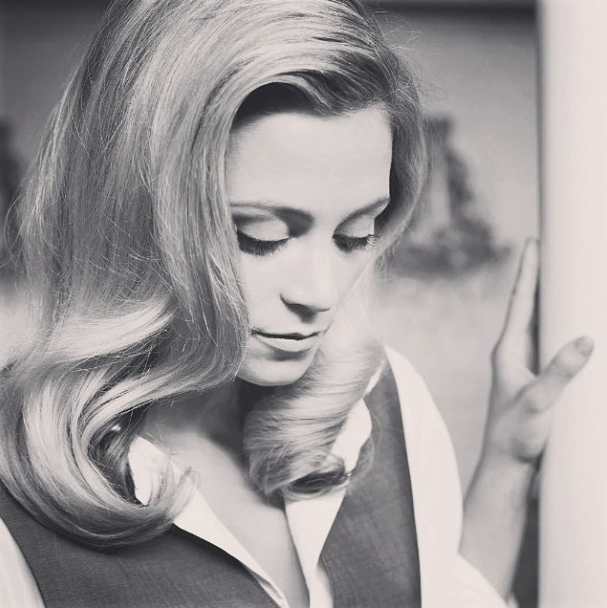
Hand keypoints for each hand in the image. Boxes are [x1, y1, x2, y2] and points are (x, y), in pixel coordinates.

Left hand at [482, 238, 592, 468]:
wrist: (508, 468)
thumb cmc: (514, 437)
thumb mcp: (538, 403)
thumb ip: (560, 373)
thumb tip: (586, 340)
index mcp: (508, 350)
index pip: (520, 301)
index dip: (528, 271)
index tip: (533, 242)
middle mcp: (516, 353)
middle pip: (532, 306)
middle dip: (544, 277)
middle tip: (556, 249)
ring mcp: (529, 365)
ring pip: (544, 324)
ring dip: (555, 302)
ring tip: (569, 278)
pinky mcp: (541, 380)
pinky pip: (554, 346)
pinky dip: (565, 330)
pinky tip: (577, 326)